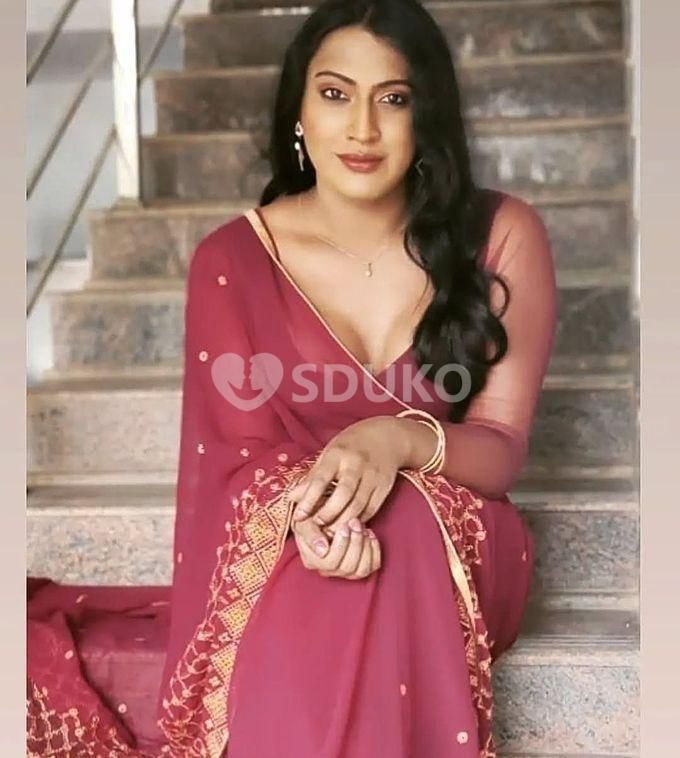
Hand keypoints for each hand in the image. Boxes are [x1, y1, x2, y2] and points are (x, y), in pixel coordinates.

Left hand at [288, 416, 406, 530]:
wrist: (386, 437)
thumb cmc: (350, 446)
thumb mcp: (329, 454)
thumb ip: (312, 477)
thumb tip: (292, 498)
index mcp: (337, 454)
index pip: (320, 479)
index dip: (308, 500)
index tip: (299, 516)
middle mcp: (356, 464)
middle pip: (343, 495)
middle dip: (328, 514)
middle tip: (317, 526)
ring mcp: (372, 475)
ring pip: (358, 505)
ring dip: (343, 521)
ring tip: (330, 532)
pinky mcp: (385, 486)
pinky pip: (371, 508)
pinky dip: (359, 520)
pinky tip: (348, 526)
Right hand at [292, 514, 380, 579]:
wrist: (321, 515)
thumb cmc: (311, 518)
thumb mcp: (305, 521)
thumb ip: (310, 534)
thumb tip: (322, 550)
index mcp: (312, 561)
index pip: (329, 561)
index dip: (341, 545)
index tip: (344, 525)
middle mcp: (328, 570)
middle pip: (347, 567)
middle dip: (355, 542)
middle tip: (355, 522)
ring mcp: (344, 571)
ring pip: (361, 569)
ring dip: (365, 546)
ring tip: (362, 527)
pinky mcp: (359, 566)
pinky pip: (373, 566)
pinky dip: (374, 549)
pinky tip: (369, 534)